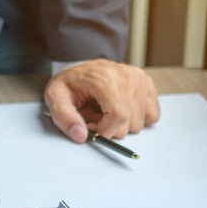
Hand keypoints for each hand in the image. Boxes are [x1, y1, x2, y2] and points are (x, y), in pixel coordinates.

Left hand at [44, 59, 159, 141]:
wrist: (80, 71)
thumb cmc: (69, 84)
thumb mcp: (55, 98)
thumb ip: (64, 118)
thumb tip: (81, 136)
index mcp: (105, 78)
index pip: (118, 116)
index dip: (104, 131)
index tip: (90, 127)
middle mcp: (127, 76)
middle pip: (128, 123)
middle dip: (109, 128)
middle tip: (94, 116)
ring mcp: (140, 79)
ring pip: (139, 123)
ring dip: (120, 124)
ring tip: (105, 111)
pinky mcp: (147, 85)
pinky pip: (151, 116)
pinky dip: (134, 118)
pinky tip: (120, 109)